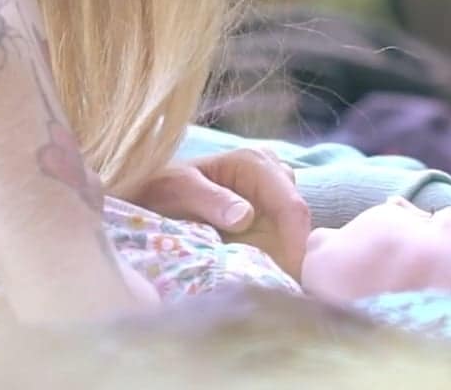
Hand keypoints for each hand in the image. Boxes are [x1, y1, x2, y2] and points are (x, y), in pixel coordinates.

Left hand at [119, 147, 311, 276]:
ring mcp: (274, 197)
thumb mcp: (178, 190)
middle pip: (298, 222)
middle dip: (294, 254)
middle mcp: (273, 175)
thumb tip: (245, 216)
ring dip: (285, 259)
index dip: (295, 242)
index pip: (291, 205)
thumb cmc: (161, 189)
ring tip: (271, 284)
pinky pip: (284, 243)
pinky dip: (278, 261)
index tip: (288, 275)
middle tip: (282, 288)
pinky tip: (266, 278)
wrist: (151, 199)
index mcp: (255, 163)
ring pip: (294, 234)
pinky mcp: (270, 219)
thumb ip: (210, 199)